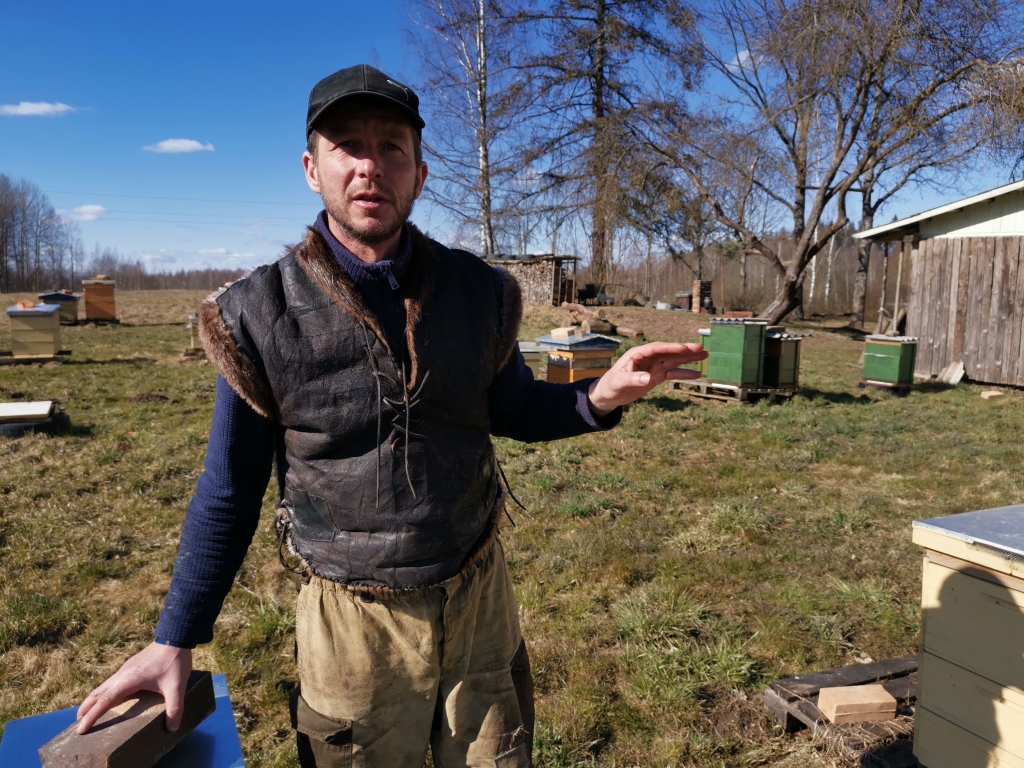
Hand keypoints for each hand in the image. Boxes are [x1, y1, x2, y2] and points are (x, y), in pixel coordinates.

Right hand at [76, 642, 192, 733]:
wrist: (174, 636)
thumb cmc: (174, 661)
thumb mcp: (176, 687)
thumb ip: (175, 708)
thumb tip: (172, 729)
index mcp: (128, 680)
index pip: (104, 701)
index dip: (91, 716)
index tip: (80, 729)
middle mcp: (122, 675)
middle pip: (97, 693)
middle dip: (86, 709)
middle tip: (78, 725)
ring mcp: (125, 670)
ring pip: (103, 687)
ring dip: (94, 700)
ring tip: (88, 713)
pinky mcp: (131, 667)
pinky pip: (111, 683)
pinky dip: (104, 693)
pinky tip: (110, 698)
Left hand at [587, 342, 706, 415]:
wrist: (608, 395)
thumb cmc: (610, 385)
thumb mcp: (619, 382)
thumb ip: (633, 379)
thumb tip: (647, 378)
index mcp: (637, 354)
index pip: (656, 348)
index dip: (670, 348)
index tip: (684, 348)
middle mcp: (647, 358)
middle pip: (668, 352)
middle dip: (685, 351)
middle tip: (701, 348)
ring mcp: (653, 367)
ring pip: (673, 361)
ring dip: (688, 359)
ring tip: (705, 355)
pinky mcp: (656, 377)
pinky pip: (672, 374)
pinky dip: (684, 374)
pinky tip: (697, 374)